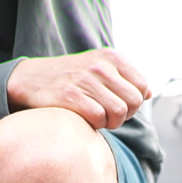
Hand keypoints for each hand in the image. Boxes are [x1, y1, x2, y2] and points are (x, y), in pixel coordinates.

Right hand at [7, 48, 152, 129]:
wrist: (32, 79)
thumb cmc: (71, 78)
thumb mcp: (100, 68)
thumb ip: (125, 78)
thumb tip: (149, 93)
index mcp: (111, 57)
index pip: (142, 87)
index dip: (134, 103)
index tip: (119, 105)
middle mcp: (101, 66)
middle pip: (134, 102)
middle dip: (125, 115)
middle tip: (110, 116)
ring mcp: (86, 80)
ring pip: (119, 113)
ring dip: (111, 123)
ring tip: (100, 118)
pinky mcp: (71, 95)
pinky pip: (99, 118)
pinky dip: (96, 125)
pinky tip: (86, 119)